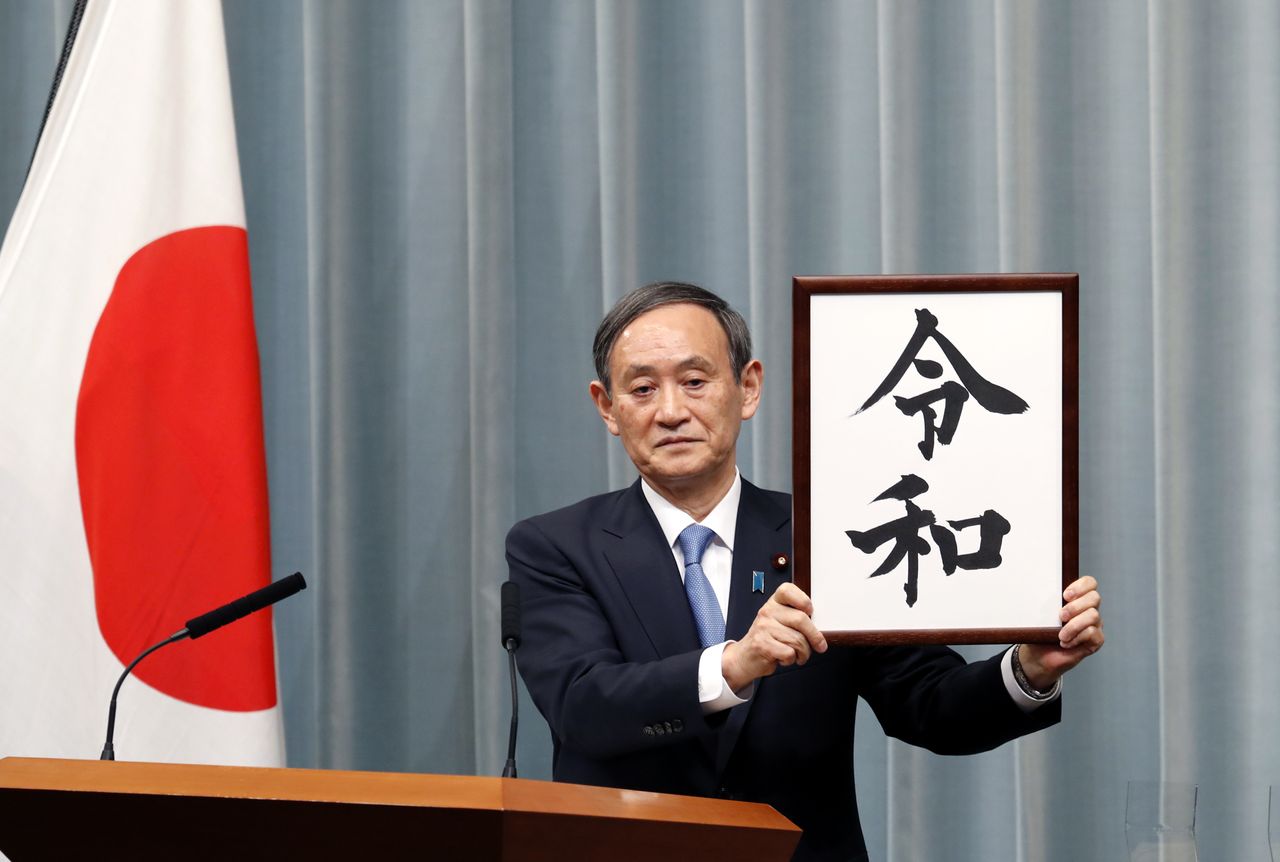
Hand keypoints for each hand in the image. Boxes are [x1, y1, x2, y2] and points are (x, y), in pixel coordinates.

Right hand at [721, 583, 827, 690]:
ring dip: (803, 653)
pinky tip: (784, 658)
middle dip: (815, 637)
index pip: (787, 590)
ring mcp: (763, 627)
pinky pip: (789, 653)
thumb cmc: (768, 639)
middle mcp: (767, 611)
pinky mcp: (762, 644)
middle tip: (819, 645)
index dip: (803, 600)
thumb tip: (819, 627)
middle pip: (801, 619)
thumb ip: (796, 619)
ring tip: (797, 654)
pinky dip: (791, 660)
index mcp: (774, 603)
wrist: (745, 657)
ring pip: (798, 640)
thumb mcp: (780, 623)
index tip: (810, 611)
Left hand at [1018, 575, 1103, 689]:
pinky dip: (1077, 638)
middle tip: (1060, 616)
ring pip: (1093, 615)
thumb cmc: (1040, 633)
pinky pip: (1092, 633)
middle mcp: (1088, 610)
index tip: (1065, 595)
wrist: (1038, 656)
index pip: (1090, 583)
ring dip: (1074, 625)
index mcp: (1077, 599)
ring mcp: (1094, 625)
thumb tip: (1037, 591)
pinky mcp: (1095, 641)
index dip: (1081, 586)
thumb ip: (1045, 602)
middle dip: (1075, 606)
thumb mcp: (1040, 615)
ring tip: (1061, 635)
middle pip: (1094, 597)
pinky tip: (1066, 643)